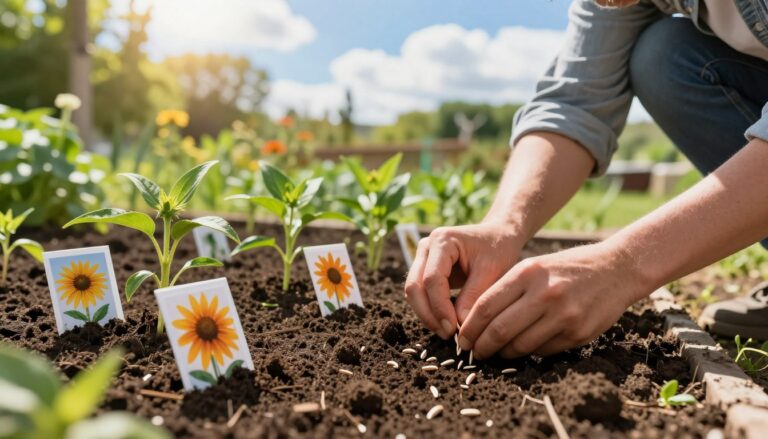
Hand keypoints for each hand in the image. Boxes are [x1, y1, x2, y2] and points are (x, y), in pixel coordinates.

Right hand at [404, 223, 523, 339]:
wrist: (498, 236)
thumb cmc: (498, 249)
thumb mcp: (492, 270)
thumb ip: (474, 296)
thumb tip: (460, 326)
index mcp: (442, 240)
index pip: (432, 278)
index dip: (440, 306)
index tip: (454, 329)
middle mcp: (426, 247)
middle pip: (414, 286)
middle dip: (428, 314)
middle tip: (447, 334)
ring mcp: (423, 258)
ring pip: (413, 292)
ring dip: (426, 314)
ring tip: (447, 332)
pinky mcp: (425, 270)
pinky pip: (420, 294)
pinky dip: (429, 310)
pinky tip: (445, 323)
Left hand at [457, 242, 650, 358]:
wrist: (617, 269)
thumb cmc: (567, 268)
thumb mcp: (534, 267)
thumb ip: (507, 289)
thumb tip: (475, 320)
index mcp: (528, 273)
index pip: (486, 306)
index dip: (469, 327)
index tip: (461, 338)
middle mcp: (545, 294)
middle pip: (499, 330)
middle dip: (481, 346)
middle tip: (473, 352)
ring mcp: (563, 316)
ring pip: (520, 346)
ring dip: (502, 353)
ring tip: (495, 352)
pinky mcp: (578, 334)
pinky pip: (542, 351)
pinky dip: (527, 353)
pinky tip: (522, 348)